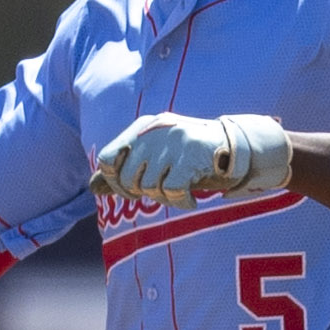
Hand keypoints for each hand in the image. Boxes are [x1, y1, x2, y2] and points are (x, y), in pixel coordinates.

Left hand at [88, 113, 291, 206]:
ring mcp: (173, 141)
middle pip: (127, 178)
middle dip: (142, 193)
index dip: (114, 182)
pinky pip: (171, 192)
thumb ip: (124, 168)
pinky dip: (181, 202)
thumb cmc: (191, 156)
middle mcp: (154, 130)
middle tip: (162, 191)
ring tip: (180, 191)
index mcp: (142, 126)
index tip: (132, 191)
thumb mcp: (155, 155)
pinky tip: (192, 199)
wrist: (236, 148)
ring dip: (164, 199)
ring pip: (149, 187)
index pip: (106, 159)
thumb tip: (92, 187)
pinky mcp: (190, 155)